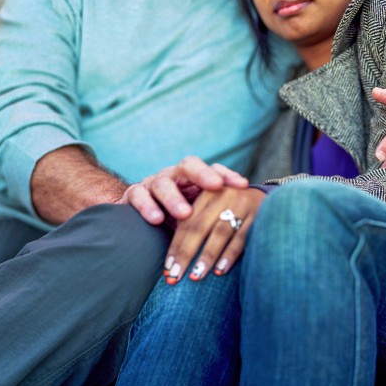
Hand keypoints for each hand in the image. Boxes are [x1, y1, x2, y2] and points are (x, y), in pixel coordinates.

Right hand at [116, 156, 248, 224]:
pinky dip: (148, 207)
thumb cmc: (176, 217)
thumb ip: (216, 212)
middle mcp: (174, 176)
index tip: (243, 185)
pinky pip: (139, 197)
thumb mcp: (198, 213)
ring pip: (163, 183)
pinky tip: (156, 219)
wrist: (138, 215)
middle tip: (216, 186)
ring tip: (185, 214)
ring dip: (174, 199)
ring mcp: (152, 183)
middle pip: (188, 165)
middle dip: (203, 174)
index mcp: (193, 178)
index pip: (212, 169)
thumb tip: (251, 220)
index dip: (227, 175)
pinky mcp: (133, 195)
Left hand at [163, 187, 265, 283]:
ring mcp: (242, 203)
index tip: (167, 269)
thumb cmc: (235, 212)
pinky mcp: (259, 213)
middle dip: (185, 253)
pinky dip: (230, 255)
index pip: (187, 222)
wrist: (274, 199)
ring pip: (220, 232)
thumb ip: (197, 225)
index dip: (176, 245)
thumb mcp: (215, 210)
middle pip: (199, 227)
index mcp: (208, 193)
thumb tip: (174, 260)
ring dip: (206, 256)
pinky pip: (242, 237)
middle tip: (174, 277)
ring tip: (195, 277)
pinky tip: (220, 271)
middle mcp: (223, 195)